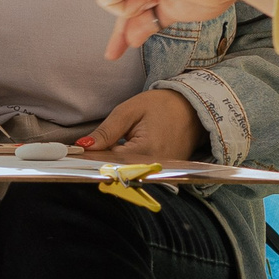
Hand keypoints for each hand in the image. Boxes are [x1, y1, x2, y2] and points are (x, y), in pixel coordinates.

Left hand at [78, 88, 203, 161]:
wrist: (193, 107)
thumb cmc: (163, 105)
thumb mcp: (130, 111)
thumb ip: (107, 131)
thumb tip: (84, 147)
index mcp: (146, 151)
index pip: (110, 162)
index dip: (96, 156)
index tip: (86, 150)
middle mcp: (156, 167)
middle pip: (120, 171)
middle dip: (108, 160)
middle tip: (103, 145)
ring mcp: (163, 173)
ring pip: (130, 173)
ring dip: (120, 163)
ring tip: (122, 146)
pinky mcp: (167, 174)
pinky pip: (142, 172)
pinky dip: (133, 164)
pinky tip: (132, 152)